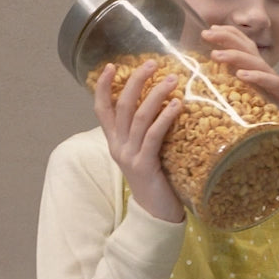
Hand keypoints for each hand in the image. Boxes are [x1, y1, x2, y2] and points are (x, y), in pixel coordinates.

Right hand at [95, 59, 185, 222]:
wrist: (155, 214)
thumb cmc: (156, 182)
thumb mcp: (146, 154)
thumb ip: (147, 134)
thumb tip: (164, 107)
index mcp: (115, 142)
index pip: (102, 109)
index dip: (103, 86)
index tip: (110, 65)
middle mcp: (117, 146)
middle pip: (122, 106)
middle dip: (135, 81)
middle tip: (152, 63)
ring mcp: (129, 156)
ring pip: (139, 117)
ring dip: (155, 95)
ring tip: (172, 79)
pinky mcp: (144, 165)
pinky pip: (153, 136)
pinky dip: (165, 118)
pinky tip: (177, 106)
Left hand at [202, 25, 278, 150]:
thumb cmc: (269, 134)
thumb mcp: (243, 114)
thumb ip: (229, 100)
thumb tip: (200, 91)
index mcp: (259, 80)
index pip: (245, 50)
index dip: (229, 37)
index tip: (209, 31)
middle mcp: (270, 80)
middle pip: (251, 52)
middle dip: (229, 40)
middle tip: (207, 36)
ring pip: (260, 65)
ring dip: (238, 58)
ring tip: (218, 56)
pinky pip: (274, 84)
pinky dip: (258, 78)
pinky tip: (242, 75)